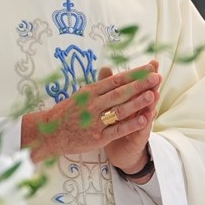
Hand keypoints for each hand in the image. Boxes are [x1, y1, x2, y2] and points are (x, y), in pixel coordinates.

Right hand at [22, 61, 160, 170]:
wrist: (48, 133)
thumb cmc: (66, 113)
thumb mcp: (81, 95)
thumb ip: (98, 85)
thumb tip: (110, 70)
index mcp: (91, 92)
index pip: (116, 80)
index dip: (134, 74)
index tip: (149, 68)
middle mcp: (93, 104)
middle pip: (121, 92)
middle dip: (140, 85)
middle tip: (157, 77)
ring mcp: (95, 121)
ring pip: (120, 109)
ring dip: (138, 102)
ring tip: (153, 95)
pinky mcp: (97, 137)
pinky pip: (117, 129)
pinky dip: (131, 124)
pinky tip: (144, 120)